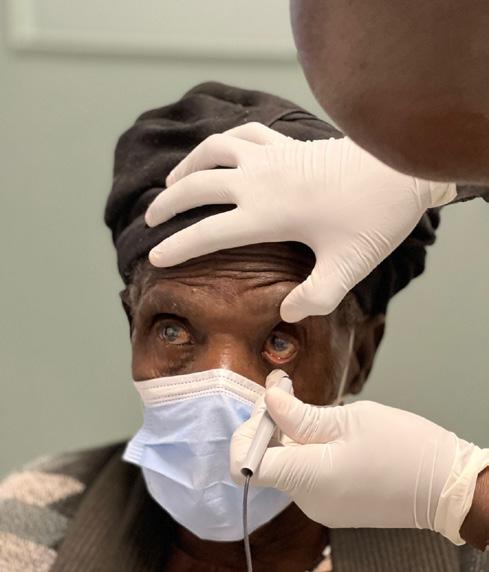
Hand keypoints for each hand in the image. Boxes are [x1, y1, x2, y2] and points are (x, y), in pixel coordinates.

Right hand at [145, 122, 455, 321]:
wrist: (402, 168)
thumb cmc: (374, 218)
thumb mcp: (348, 267)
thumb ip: (315, 297)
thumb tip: (285, 313)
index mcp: (267, 214)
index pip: (207, 232)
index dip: (176, 247)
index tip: (154, 257)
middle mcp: (260, 181)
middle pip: (197, 185)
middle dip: (167, 203)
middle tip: (150, 218)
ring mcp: (272, 156)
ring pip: (212, 150)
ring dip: (187, 165)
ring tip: (173, 181)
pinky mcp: (287, 142)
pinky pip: (243, 133)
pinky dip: (222, 141)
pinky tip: (218, 152)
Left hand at [230, 389, 488, 544]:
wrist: (447, 487)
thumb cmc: (403, 448)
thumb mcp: (348, 420)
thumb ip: (300, 414)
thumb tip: (268, 399)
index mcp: (307, 479)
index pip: (245, 465)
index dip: (247, 432)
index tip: (267, 402)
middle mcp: (307, 499)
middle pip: (266, 459)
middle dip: (269, 421)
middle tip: (284, 388)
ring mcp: (321, 504)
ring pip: (286, 463)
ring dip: (288, 431)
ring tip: (304, 402)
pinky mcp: (334, 502)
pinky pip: (305, 472)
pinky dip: (304, 447)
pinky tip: (321, 425)